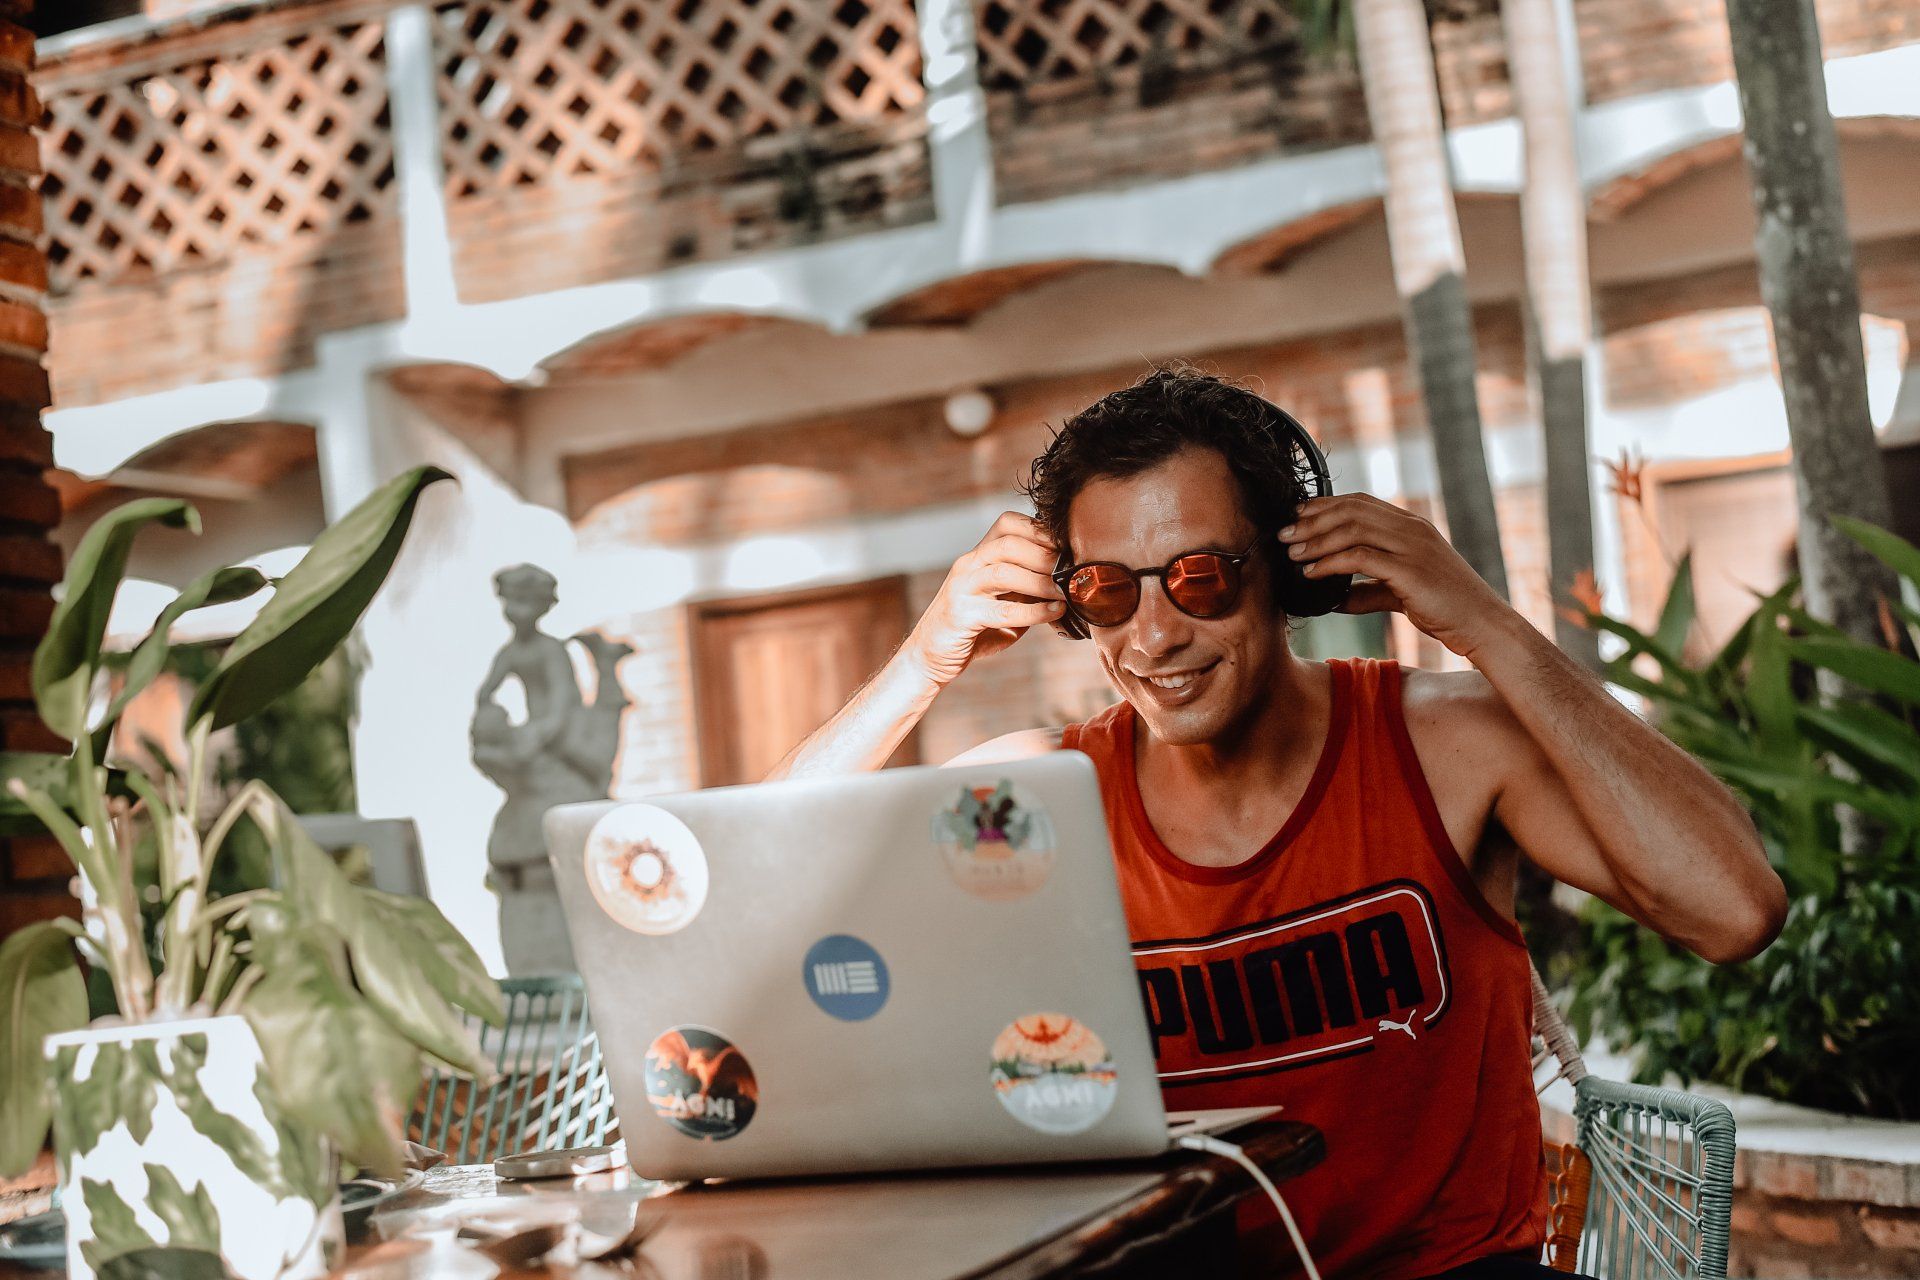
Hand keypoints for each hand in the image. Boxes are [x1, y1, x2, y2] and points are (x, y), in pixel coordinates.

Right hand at [905, 512, 1065, 686]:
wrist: (931, 656)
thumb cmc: (974, 628)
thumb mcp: (1004, 601)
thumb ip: (1028, 588)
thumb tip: (1069, 580)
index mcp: (978, 556)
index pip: (1007, 524)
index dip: (1039, 529)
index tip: (1065, 545)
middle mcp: (968, 566)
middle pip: (1009, 544)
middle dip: (1045, 555)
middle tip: (1071, 571)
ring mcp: (962, 588)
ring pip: (1004, 572)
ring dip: (1041, 582)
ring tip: (1065, 593)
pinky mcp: (961, 615)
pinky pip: (1003, 610)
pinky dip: (1034, 611)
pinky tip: (1054, 612)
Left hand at [1278, 494, 1520, 659]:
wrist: (1483, 625)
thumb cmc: (1446, 609)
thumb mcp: (1400, 593)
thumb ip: (1368, 590)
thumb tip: (1333, 597)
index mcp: (1411, 526)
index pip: (1360, 502)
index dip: (1325, 505)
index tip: (1297, 517)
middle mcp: (1412, 529)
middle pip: (1351, 510)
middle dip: (1312, 520)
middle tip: (1284, 534)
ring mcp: (1413, 546)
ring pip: (1352, 529)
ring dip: (1316, 540)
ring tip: (1293, 553)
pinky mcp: (1410, 570)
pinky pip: (1360, 558)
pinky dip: (1330, 563)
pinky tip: (1312, 573)